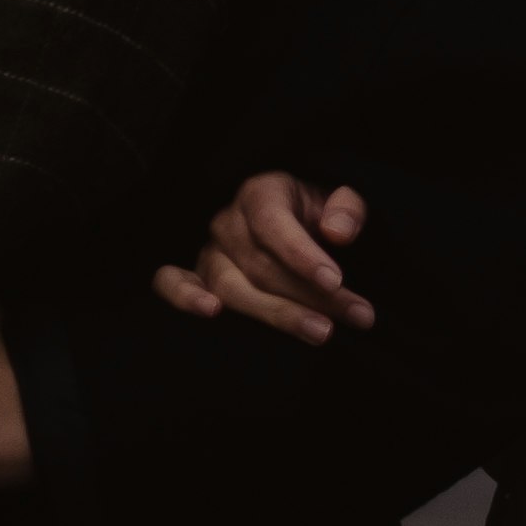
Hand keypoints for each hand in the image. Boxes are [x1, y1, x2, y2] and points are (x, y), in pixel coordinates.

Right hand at [153, 170, 372, 345]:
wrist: (292, 229)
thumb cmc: (317, 217)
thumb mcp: (340, 204)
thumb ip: (347, 211)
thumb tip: (339, 232)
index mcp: (261, 193)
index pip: (275, 224)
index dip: (304, 255)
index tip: (336, 281)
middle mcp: (228, 221)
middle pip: (261, 264)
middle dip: (311, 295)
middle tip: (354, 317)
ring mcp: (206, 251)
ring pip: (230, 285)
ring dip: (275, 313)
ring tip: (320, 332)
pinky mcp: (191, 277)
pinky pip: (171, 283)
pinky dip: (184, 297)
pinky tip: (211, 312)